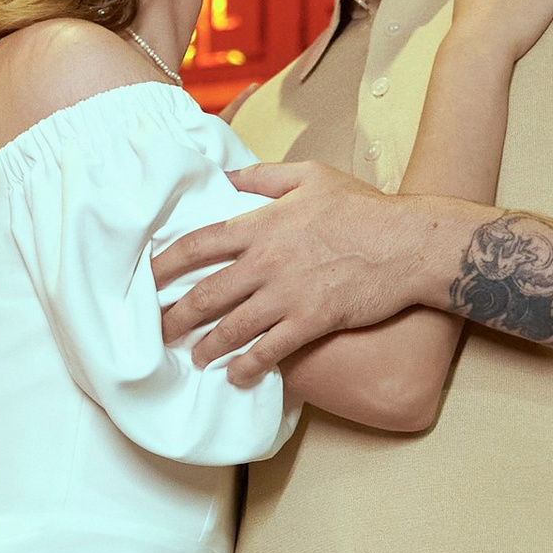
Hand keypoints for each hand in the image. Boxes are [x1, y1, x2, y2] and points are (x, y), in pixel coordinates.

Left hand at [153, 159, 438, 381]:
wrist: (407, 243)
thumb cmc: (362, 207)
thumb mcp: (311, 176)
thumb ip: (264, 177)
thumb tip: (226, 176)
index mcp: (261, 224)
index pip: (198, 244)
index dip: (166, 263)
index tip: (145, 278)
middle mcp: (266, 261)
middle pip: (206, 294)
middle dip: (175, 316)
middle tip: (156, 332)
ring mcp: (287, 294)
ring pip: (232, 328)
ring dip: (207, 347)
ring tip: (193, 358)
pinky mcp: (311, 321)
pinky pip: (270, 350)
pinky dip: (248, 367)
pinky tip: (235, 376)